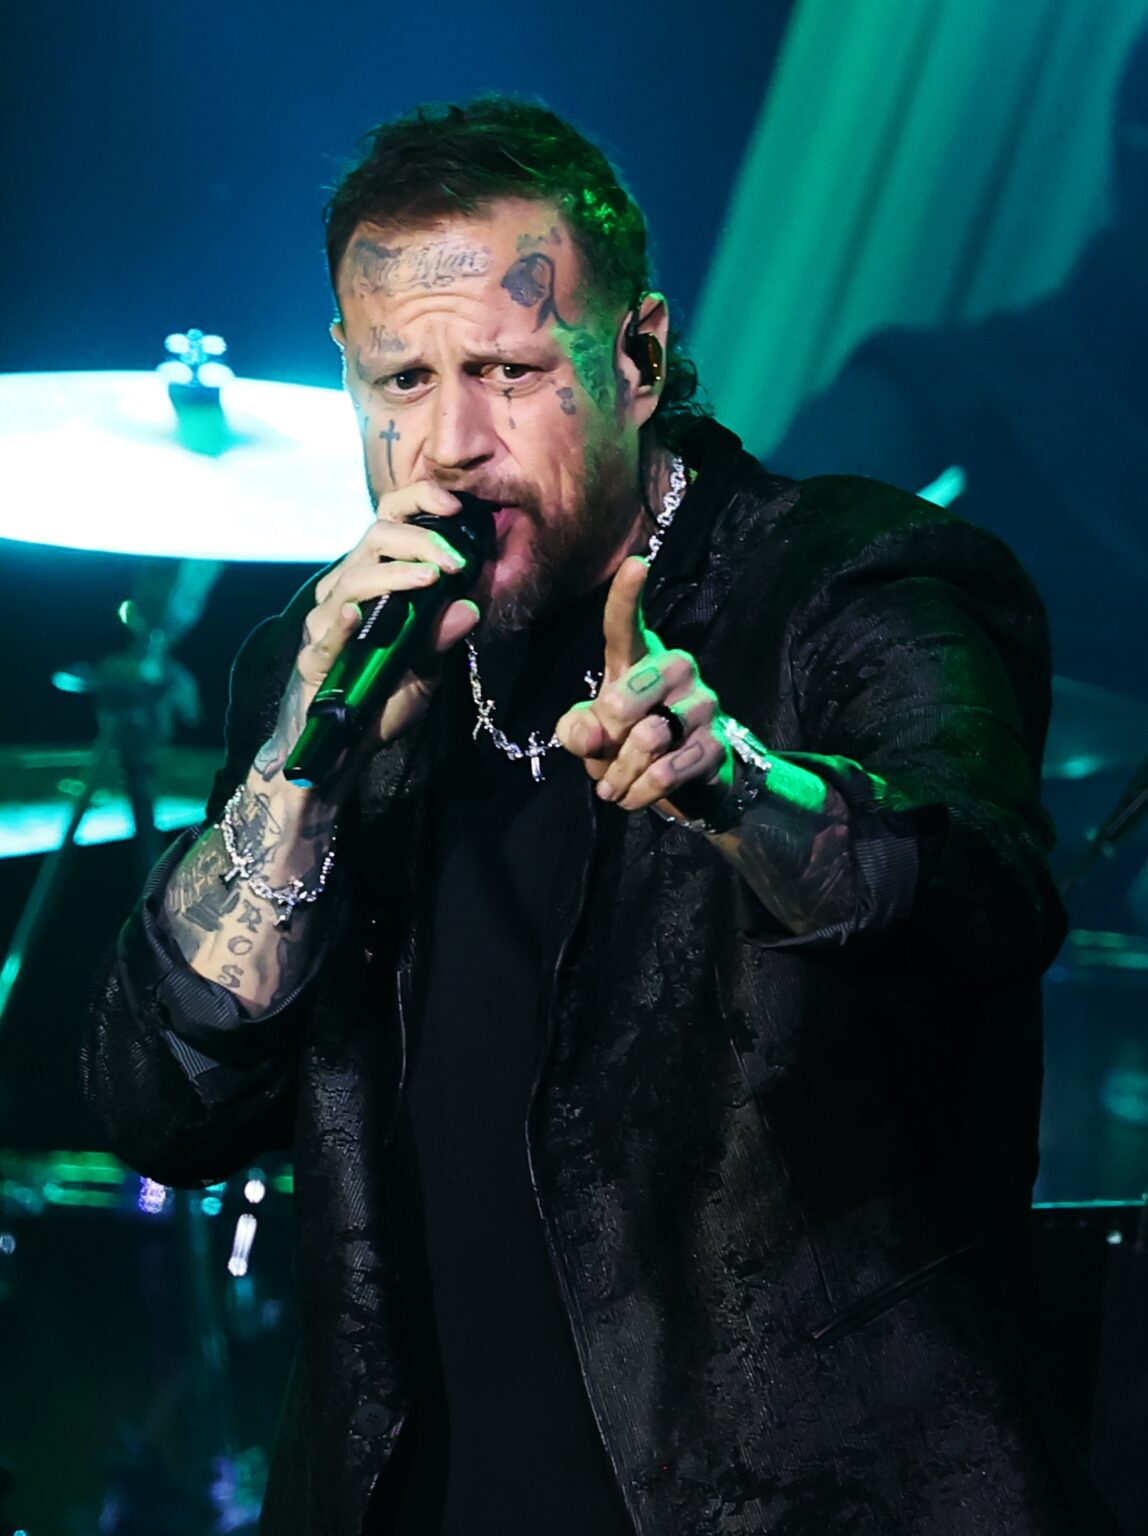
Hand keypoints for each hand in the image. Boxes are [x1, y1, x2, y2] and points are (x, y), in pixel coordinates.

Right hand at [254, 480, 480, 789]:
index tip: (456, 506)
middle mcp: (346, 590)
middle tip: (456, 560)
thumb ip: (443, 636)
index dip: (419, 503)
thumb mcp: (426, 668)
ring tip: (430, 577)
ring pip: (353, 579)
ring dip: (394, 575)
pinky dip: (341, 621)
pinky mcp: (313, 660)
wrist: (342, 749)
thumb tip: (471, 605)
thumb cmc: (381, 698)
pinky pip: (324, 634)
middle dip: (420, 541)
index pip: (390, 523)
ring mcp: (326, 623)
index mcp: (375, 581)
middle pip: (375, 540)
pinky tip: (358, 612)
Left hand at [554, 556, 731, 811]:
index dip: (627, 597)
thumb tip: (590, 733)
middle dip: (609, 728)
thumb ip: (577, 730)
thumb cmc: (627, 742)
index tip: (636, 564)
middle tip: (599, 754)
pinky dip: (643, 790)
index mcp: (639, 659)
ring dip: (623, 771)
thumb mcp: (591, 737)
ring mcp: (702, 705)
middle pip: (636, 687)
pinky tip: (632, 798)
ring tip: (612, 790)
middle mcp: (677, 670)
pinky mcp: (716, 743)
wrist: (680, 782)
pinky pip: (670, 768)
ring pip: (652, 735)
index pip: (627, 626)